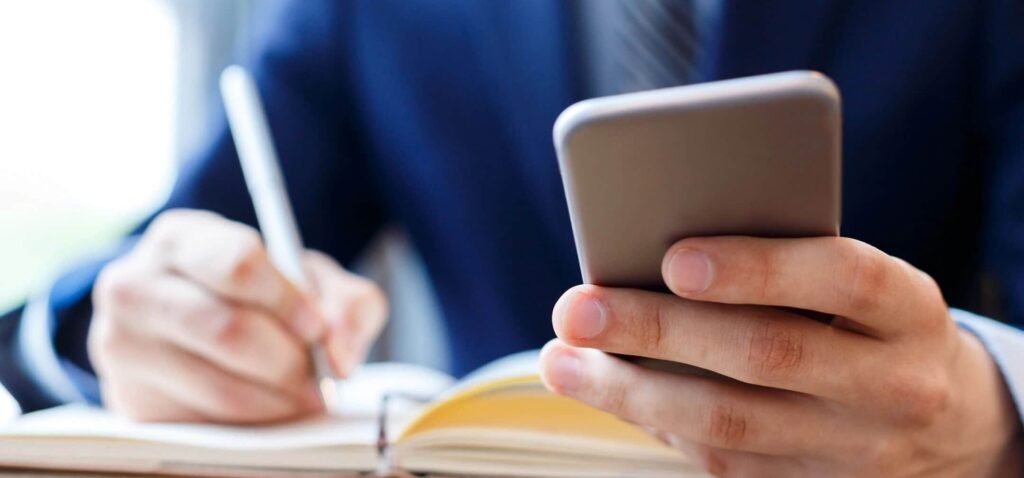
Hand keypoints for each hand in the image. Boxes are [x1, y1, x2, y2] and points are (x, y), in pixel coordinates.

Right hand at [89, 209, 386, 423]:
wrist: (187, 326)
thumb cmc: (257, 295)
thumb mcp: (307, 281)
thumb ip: (345, 303)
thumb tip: (342, 355)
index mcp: (181, 238)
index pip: (238, 263)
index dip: (287, 300)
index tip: (317, 327)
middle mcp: (134, 286)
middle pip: (228, 330)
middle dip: (290, 361)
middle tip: (322, 377)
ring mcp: (122, 346)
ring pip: (220, 387)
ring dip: (280, 400)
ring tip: (306, 395)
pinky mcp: (129, 400)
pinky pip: (207, 423)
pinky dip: (255, 423)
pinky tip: (271, 407)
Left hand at [541, 236, 1022, 476]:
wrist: (950, 425)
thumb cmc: (873, 325)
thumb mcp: (860, 285)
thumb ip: (786, 263)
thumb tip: (657, 254)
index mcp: (909, 309)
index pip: (842, 277)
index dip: (759, 267)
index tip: (674, 259)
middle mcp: (892, 386)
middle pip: (767, 355)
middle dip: (659, 332)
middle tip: (578, 309)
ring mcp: (854, 449)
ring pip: (730, 424)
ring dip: (631, 392)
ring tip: (563, 360)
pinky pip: (723, 462)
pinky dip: (657, 425)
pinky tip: (608, 392)